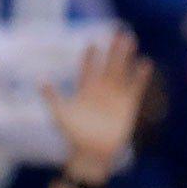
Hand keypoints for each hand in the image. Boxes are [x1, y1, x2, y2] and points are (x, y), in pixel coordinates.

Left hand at [44, 29, 151, 185]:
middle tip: (117, 33)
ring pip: (121, 72)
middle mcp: (100, 90)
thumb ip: (52, 98)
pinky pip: (135, 88)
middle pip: (107, 65)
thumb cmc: (73, 137)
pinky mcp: (127, 106)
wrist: (92, 154)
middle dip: (112, 50)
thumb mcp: (60, 115)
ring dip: (125, 57)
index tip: (92, 45)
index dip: (90, 58)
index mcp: (85, 90)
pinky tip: (145, 63)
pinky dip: (139, 76)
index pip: (88, 69)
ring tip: (130, 40)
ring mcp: (114, 97)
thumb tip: (41, 81)